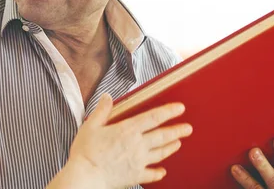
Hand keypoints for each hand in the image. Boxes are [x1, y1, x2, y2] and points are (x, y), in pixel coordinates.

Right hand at [47, 93, 192, 188]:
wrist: (85, 176)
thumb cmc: (86, 152)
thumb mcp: (91, 125)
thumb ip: (102, 110)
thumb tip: (107, 97)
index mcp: (127, 130)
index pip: (153, 118)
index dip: (168, 112)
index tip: (180, 108)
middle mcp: (137, 145)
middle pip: (162, 135)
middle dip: (177, 130)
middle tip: (188, 128)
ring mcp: (138, 161)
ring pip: (160, 153)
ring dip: (171, 147)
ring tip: (179, 143)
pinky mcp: (135, 175)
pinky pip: (151, 174)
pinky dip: (158, 172)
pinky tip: (163, 171)